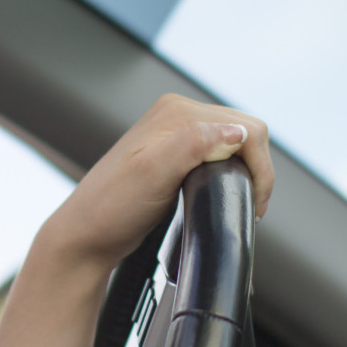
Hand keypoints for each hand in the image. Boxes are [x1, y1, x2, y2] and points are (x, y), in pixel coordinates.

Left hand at [41, 93, 273, 269]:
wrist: (86, 234)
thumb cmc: (112, 208)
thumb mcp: (154, 174)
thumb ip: (193, 145)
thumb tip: (235, 132)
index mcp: (177, 112)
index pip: (246, 128)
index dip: (259, 167)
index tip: (254, 203)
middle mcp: (177, 114)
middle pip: (245, 131)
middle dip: (256, 168)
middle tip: (252, 205)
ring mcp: (176, 133)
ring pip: (235, 142)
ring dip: (245, 170)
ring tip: (241, 201)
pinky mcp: (175, 152)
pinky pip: (218, 152)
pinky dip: (231, 171)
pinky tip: (223, 191)